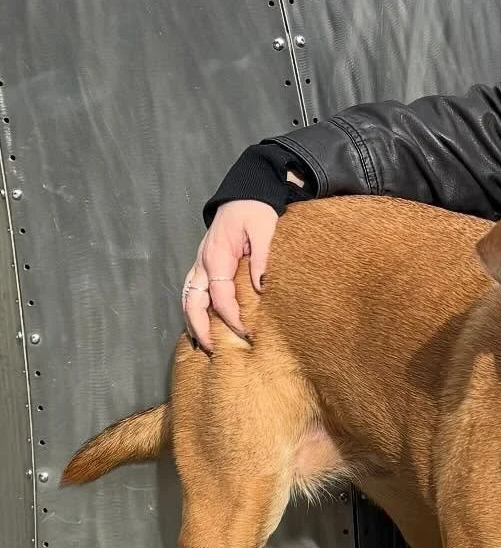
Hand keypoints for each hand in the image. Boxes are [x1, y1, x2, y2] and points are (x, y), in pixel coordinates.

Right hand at [182, 199, 277, 352]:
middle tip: (214, 350)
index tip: (246, 333)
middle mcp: (203, 264)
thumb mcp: (264, 228)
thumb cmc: (255, 212)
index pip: (220, 297)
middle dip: (200, 328)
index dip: (231, 318)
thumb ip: (263, 256)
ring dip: (193, 323)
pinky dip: (194, 312)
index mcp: (217, 257)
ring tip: (205, 345)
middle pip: (193, 303)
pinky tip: (202, 327)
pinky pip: (193, 293)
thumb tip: (260, 287)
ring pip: (188, 300)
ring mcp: (200, 266)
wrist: (243, 197)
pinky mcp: (203, 267)